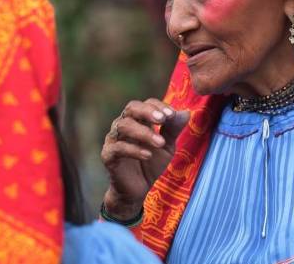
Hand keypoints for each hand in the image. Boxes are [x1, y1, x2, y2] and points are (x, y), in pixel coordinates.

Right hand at [101, 98, 189, 219]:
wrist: (138, 189)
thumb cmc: (151, 163)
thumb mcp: (167, 146)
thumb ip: (173, 130)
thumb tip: (186, 112)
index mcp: (138, 120)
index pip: (146, 104)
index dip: (159, 106)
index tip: (173, 115)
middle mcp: (123, 125)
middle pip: (131, 108)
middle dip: (147, 111)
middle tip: (163, 119)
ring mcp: (113, 139)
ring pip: (123, 126)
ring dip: (144, 132)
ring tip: (160, 143)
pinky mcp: (108, 155)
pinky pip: (118, 148)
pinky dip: (134, 150)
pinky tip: (148, 155)